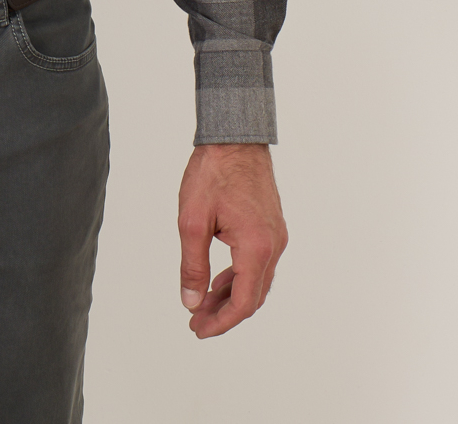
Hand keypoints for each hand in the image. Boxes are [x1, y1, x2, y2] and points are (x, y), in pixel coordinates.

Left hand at [177, 143, 286, 337]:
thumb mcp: (192, 220)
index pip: (243, 302)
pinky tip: (219, 281)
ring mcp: (276, 236)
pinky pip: (258, 264)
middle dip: (224, 314)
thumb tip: (191, 301)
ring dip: (231, 296)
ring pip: (256, 281)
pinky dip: (238, 277)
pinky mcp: (271, 227)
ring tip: (202, 306)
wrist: (235, 138)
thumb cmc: (213, 172)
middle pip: (252, 296)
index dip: (221, 322)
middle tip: (196, 323)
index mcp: (256, 247)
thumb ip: (192, 265)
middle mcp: (273, 245)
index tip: (198, 329)